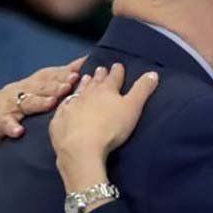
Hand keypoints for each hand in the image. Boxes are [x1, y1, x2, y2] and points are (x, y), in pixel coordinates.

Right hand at [0, 56, 85, 159]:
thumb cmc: (24, 102)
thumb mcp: (41, 89)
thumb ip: (61, 77)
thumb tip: (85, 61)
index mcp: (34, 84)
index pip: (49, 76)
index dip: (62, 74)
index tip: (77, 74)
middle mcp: (21, 90)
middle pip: (40, 87)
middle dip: (54, 86)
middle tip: (68, 87)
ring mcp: (9, 105)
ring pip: (25, 103)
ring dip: (38, 103)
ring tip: (51, 103)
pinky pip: (5, 123)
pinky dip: (11, 127)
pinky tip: (19, 131)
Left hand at [50, 64, 159, 191]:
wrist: (80, 147)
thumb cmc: (111, 127)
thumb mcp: (132, 108)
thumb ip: (142, 90)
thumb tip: (153, 73)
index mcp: (106, 91)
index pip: (114, 77)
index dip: (117, 71)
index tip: (118, 65)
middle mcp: (87, 94)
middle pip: (94, 82)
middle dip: (99, 75)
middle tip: (100, 69)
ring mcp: (70, 106)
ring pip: (78, 91)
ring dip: (83, 85)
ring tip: (84, 78)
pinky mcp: (59, 120)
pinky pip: (62, 108)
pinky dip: (65, 103)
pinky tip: (65, 103)